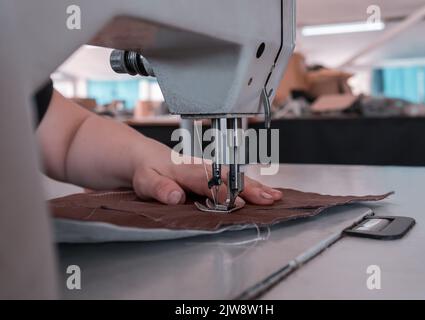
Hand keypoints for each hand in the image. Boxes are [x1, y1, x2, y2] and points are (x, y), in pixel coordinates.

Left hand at [132, 160, 281, 205]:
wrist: (147, 157)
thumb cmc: (148, 171)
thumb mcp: (146, 180)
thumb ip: (160, 188)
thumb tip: (174, 196)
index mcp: (186, 170)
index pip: (207, 181)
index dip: (223, 192)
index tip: (238, 202)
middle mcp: (202, 167)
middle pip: (230, 177)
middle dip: (250, 188)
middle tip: (269, 198)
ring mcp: (211, 169)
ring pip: (236, 176)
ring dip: (256, 186)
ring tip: (275, 196)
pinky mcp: (215, 172)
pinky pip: (235, 177)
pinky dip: (252, 184)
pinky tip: (266, 191)